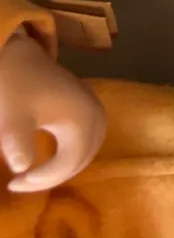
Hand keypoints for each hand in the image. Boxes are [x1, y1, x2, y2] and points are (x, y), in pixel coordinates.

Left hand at [0, 31, 105, 191]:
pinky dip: (71, 153)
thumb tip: (20, 168)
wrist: (19, 54)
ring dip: (64, 167)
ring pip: (87, 151)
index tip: (13, 184)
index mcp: (82, 120)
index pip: (68, 163)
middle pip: (82, 160)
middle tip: (22, 183)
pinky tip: (50, 157)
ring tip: (36, 175)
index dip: (42, 180)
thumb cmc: (16, 85)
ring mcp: (96, 110)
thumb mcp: (12, 117)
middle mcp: (97, 116)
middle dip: (53, 177)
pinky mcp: (90, 106)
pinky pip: (88, 139)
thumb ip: (17, 144)